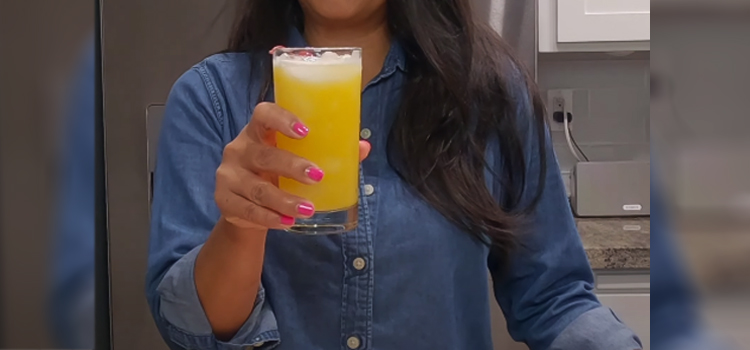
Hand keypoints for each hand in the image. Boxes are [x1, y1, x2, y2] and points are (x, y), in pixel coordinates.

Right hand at [215, 102, 369, 229]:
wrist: (244, 205)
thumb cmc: (276, 172)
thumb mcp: (296, 158)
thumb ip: (327, 151)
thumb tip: (363, 147)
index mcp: (257, 131)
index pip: (262, 114)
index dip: (282, 119)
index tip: (305, 131)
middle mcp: (239, 149)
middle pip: (263, 155)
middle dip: (292, 166)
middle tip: (318, 176)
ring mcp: (228, 176)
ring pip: (258, 189)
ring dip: (284, 200)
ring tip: (308, 209)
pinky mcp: (224, 201)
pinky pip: (248, 211)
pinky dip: (270, 218)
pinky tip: (287, 223)